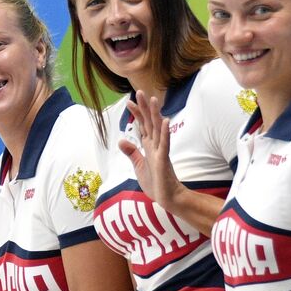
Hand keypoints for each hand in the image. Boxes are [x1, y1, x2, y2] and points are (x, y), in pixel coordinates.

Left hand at [117, 93, 184, 212]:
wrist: (168, 198)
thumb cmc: (156, 183)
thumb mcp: (139, 166)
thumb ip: (132, 152)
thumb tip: (122, 140)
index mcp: (149, 147)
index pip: (142, 126)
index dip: (136, 114)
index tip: (129, 102)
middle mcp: (156, 145)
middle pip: (149, 123)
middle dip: (144, 108)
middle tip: (139, 92)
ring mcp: (161, 151)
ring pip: (157, 129)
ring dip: (155, 114)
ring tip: (154, 99)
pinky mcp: (164, 160)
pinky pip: (165, 144)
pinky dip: (164, 132)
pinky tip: (164, 121)